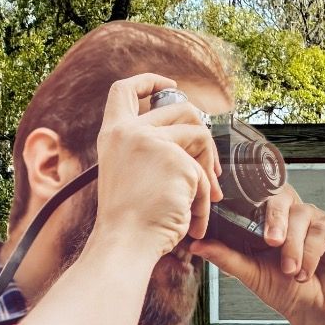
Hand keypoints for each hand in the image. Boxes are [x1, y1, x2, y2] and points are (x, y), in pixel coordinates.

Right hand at [90, 73, 224, 260]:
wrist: (125, 244)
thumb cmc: (129, 220)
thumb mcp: (128, 172)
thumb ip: (149, 149)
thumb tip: (192, 136)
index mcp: (113, 134)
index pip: (124, 89)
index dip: (149, 80)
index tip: (169, 84)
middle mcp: (131, 131)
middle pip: (181, 108)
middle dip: (203, 137)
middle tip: (210, 169)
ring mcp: (154, 142)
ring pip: (200, 137)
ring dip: (207, 170)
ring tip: (204, 200)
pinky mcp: (177, 160)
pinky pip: (205, 174)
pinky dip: (204, 200)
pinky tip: (194, 221)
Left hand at [189, 187, 324, 324]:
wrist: (319, 318)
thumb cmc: (289, 294)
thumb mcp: (253, 274)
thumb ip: (227, 257)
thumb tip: (196, 245)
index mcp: (275, 222)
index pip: (262, 196)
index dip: (251, 198)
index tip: (237, 210)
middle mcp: (298, 217)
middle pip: (284, 197)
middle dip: (274, 218)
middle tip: (270, 242)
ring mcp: (321, 221)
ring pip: (304, 215)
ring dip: (295, 245)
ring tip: (291, 271)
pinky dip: (313, 251)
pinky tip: (307, 272)